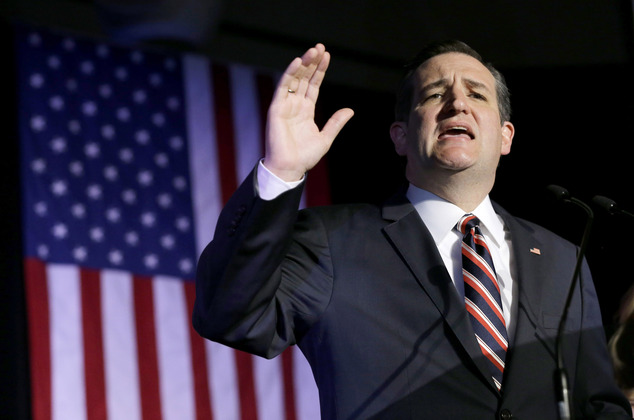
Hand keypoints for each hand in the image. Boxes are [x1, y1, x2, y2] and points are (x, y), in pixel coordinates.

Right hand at [263, 43, 353, 181]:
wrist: (290, 168)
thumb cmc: (305, 156)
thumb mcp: (326, 138)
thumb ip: (335, 123)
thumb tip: (350, 110)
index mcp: (306, 110)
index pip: (313, 85)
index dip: (320, 70)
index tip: (327, 56)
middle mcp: (295, 105)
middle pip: (304, 78)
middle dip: (312, 62)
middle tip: (320, 47)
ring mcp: (285, 105)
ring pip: (295, 79)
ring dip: (303, 64)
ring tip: (312, 50)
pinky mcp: (276, 108)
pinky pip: (283, 88)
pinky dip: (290, 74)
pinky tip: (298, 62)